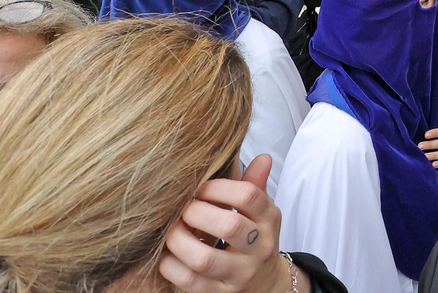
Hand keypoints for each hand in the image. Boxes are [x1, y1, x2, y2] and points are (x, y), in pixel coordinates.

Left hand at [158, 154, 311, 292]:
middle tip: (184, 209)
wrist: (265, 285)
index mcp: (269, 220)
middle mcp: (259, 248)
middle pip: (229, 226)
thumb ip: (255, 186)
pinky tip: (168, 255)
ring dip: (179, 241)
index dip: (219, 187)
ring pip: (205, 259)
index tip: (201, 188)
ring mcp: (240, 274)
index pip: (249, 196)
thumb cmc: (254, 242)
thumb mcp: (261, 214)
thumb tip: (262, 157)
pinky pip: (188, 282)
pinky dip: (171, 266)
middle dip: (197, 213)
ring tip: (172, 231)